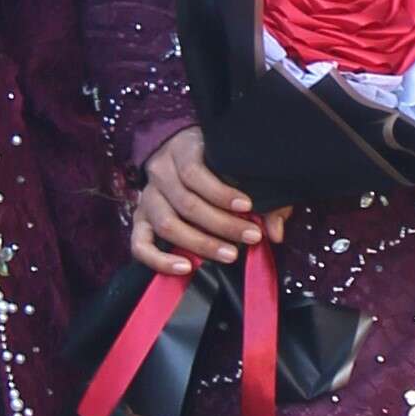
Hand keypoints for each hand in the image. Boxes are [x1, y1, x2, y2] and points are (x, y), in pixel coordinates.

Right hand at [131, 125, 284, 273]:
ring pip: (166, 224)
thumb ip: (258, 191)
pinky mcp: (139, 220)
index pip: (195, 172)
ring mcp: (146, 197)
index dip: (221, 192)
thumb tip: (275, 231)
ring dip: (200, 243)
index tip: (249, 207)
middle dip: (222, 224)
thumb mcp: (233, 161)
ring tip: (229, 254)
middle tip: (250, 237)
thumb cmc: (213, 158)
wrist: (175, 148)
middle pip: (185, 203)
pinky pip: (139, 245)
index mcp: (181, 150)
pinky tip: (185, 268)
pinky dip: (160, 260)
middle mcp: (159, 173)